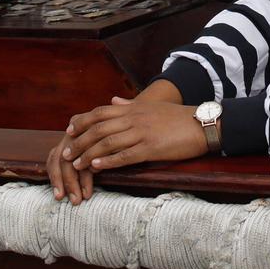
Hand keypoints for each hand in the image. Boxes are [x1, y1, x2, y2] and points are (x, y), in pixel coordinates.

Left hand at [46, 80, 186, 205]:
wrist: (202, 124)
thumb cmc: (177, 117)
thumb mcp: (152, 107)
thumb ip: (130, 105)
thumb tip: (114, 101)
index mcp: (134, 109)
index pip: (100, 113)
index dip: (82, 121)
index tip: (69, 130)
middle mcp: (134, 118)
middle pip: (99, 128)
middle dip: (80, 141)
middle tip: (66, 153)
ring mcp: (142, 133)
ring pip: (108, 143)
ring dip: (89, 154)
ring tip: (77, 164)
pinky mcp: (151, 148)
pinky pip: (125, 155)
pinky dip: (108, 161)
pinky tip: (97, 167)